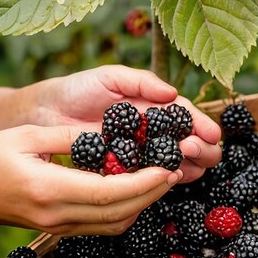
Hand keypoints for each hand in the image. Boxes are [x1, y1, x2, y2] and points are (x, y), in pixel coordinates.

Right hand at [0, 124, 182, 235]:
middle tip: (175, 170)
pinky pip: (100, 226)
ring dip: (141, 204)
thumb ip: (68, 136)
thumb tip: (107, 133)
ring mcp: (57, 227)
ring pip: (113, 224)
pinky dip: (124, 211)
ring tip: (160, 179)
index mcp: (48, 189)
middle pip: (118, 213)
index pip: (108, 192)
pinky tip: (133, 191)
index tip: (168, 168)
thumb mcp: (25, 136)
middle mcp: (56, 215)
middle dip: (151, 194)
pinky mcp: (58, 230)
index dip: (143, 183)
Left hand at [32, 64, 221, 182]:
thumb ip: (142, 81)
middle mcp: (152, 133)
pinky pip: (149, 178)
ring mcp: (139, 154)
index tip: (211, 134)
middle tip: (192, 147)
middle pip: (191, 144)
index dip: (201, 125)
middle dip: (201, 148)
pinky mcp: (123, 172)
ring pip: (176, 164)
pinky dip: (163, 179)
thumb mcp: (112, 77)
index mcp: (154, 109)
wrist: (46, 111)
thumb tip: (172, 94)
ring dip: (188, 165)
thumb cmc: (79, 89)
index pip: (187, 118)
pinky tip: (168, 178)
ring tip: (183, 161)